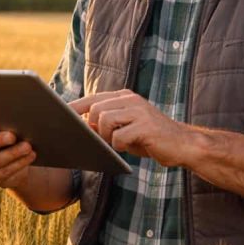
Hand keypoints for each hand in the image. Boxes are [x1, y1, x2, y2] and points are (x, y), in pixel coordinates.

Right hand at [0, 118, 35, 189]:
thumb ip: (0, 119)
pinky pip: (5, 172)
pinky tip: (30, 155)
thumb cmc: (4, 129)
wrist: (11, 154)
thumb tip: (15, 115)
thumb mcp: (0, 123)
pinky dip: (19, 163)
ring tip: (27, 146)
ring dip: (13, 153)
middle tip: (12, 136)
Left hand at [69, 90, 189, 164]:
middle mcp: (131, 100)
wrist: (183, 145)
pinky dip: (120, 145)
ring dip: (106, 137)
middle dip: (93, 128)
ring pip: (104, 120)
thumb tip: (81, 126)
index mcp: (124, 97)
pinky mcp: (146, 126)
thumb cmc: (150, 139)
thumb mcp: (126, 127)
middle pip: (95, 109)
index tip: (60, 115)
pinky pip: (119, 136)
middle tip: (104, 140)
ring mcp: (139, 111)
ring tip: (119, 143)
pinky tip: (131, 147)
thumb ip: (106, 124)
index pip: (92, 98)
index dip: (75, 107)